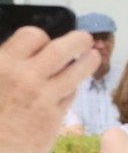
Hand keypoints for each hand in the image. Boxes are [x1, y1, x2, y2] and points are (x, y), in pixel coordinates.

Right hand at [0, 27, 99, 152]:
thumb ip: (6, 69)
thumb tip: (23, 59)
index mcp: (2, 64)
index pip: (32, 36)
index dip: (43, 38)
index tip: (46, 42)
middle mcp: (25, 76)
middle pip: (62, 48)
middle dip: (78, 41)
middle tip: (85, 39)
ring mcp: (42, 97)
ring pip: (76, 71)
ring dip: (88, 61)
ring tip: (94, 57)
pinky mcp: (54, 117)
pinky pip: (70, 94)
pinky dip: (72, 88)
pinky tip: (71, 87)